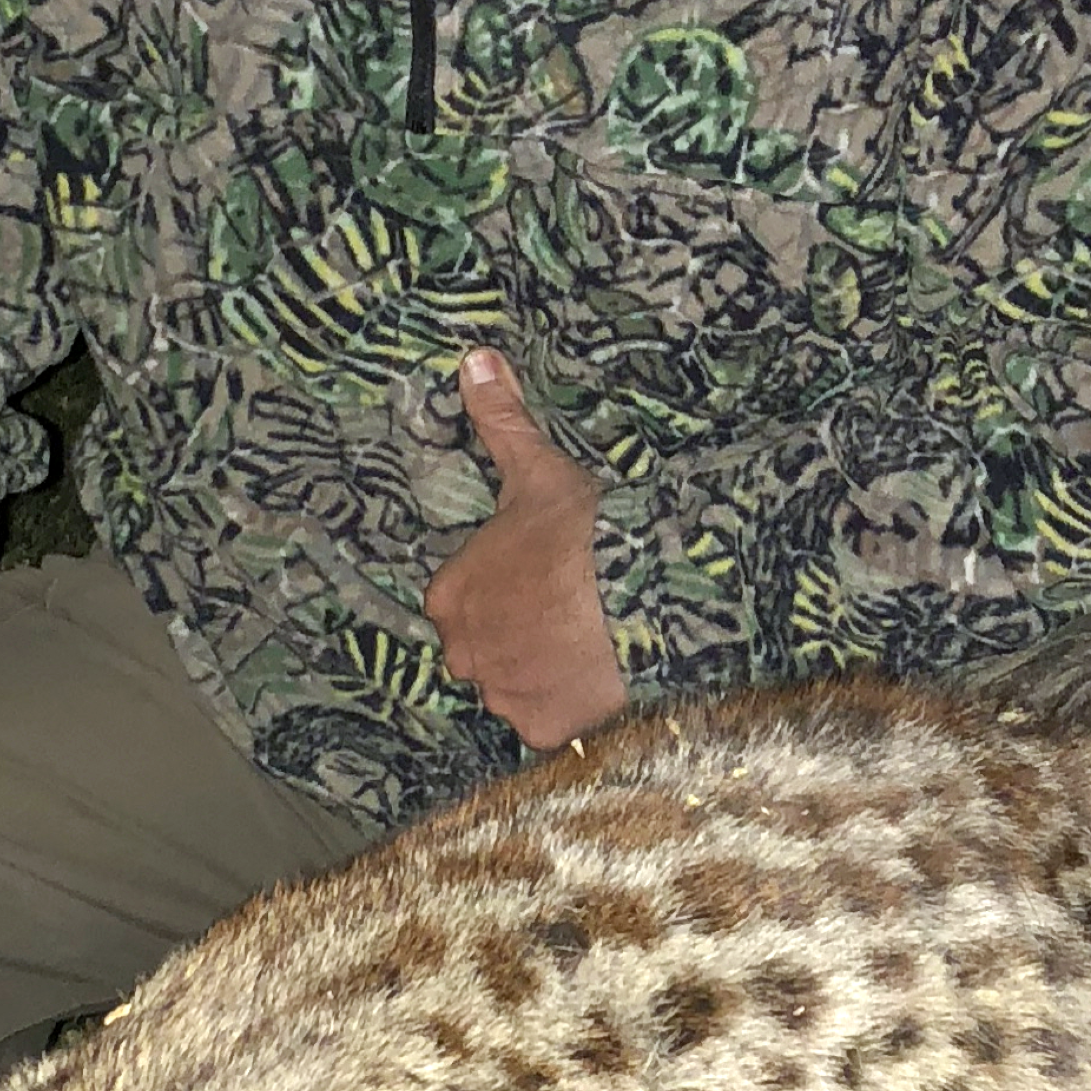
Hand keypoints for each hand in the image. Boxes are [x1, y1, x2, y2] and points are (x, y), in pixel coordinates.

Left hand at [424, 350, 626, 749]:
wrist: (641, 602)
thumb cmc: (583, 536)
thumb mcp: (538, 471)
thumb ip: (500, 424)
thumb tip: (472, 361)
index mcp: (450, 595)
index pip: (461, 597)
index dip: (501, 586)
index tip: (536, 579)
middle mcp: (463, 653)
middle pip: (483, 647)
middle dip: (515, 635)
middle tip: (564, 615)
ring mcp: (503, 695)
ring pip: (514, 686)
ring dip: (540, 672)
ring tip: (585, 649)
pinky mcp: (543, 729)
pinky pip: (549, 723)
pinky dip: (569, 708)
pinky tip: (598, 682)